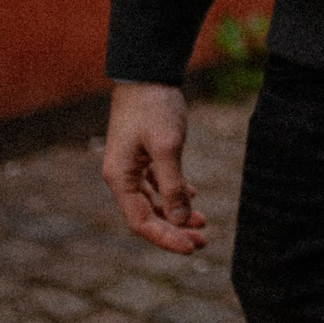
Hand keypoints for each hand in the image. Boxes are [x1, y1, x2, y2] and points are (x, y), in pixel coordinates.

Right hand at [102, 81, 206, 252]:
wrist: (147, 74)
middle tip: (202, 242)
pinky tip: (194, 197)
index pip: (140, 222)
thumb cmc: (154, 108)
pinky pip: (156, 184)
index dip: (165, 238)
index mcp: (119, 179)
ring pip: (153, 201)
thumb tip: (180, 220)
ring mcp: (131, 166)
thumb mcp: (167, 148)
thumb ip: (173, 185)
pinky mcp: (142, 155)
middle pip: (147, 216)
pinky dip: (174, 193)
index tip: (191, 248)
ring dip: (176, 214)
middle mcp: (121, 177)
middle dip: (174, 231)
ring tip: (203, 224)